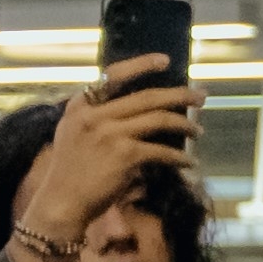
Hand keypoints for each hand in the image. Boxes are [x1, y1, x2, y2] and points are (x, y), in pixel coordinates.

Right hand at [9, 54, 196, 261]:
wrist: (61, 201)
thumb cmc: (73, 171)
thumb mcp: (75, 133)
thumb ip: (99, 117)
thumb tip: (139, 109)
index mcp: (81, 105)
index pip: (114, 75)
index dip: (142, 65)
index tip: (165, 60)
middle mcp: (94, 114)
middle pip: (146, 97)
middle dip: (179, 96)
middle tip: (201, 97)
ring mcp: (109, 133)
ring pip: (159, 119)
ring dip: (184, 126)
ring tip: (198, 132)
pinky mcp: (125, 155)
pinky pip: (162, 151)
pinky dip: (180, 158)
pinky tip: (189, 163)